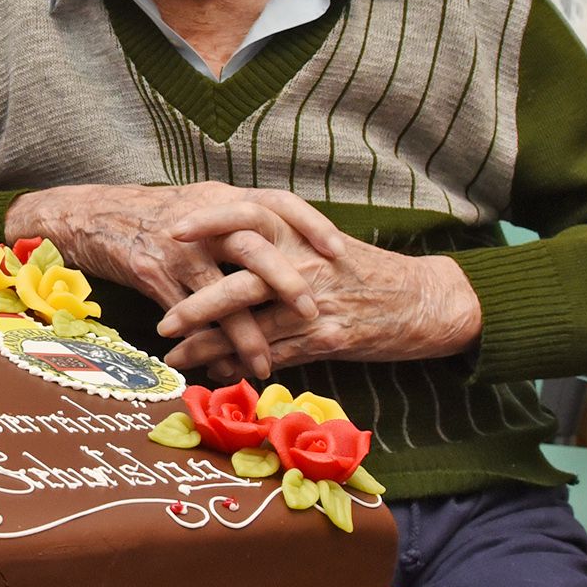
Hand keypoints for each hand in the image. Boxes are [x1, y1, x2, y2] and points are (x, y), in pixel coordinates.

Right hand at [6, 183, 348, 378]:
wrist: (88, 216)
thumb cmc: (149, 215)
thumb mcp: (198, 205)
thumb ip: (236, 223)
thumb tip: (281, 250)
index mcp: (222, 198)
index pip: (277, 203)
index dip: (311, 225)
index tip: (340, 252)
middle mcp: (205, 219)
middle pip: (255, 245)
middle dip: (287, 282)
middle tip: (314, 313)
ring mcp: (178, 248)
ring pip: (221, 292)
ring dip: (246, 332)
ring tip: (265, 363)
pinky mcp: (152, 273)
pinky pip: (187, 315)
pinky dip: (204, 345)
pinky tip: (217, 367)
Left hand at [158, 214, 481, 377]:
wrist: (425, 300)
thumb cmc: (366, 271)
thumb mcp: (321, 244)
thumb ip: (275, 246)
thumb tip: (220, 257)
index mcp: (301, 233)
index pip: (248, 214)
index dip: (210, 221)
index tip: (173, 231)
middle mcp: (306, 265)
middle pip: (240, 281)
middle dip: (196, 303)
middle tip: (161, 321)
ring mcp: (317, 304)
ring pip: (253, 326)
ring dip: (209, 346)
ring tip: (175, 356)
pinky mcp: (328, 338)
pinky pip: (275, 354)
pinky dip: (243, 363)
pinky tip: (216, 371)